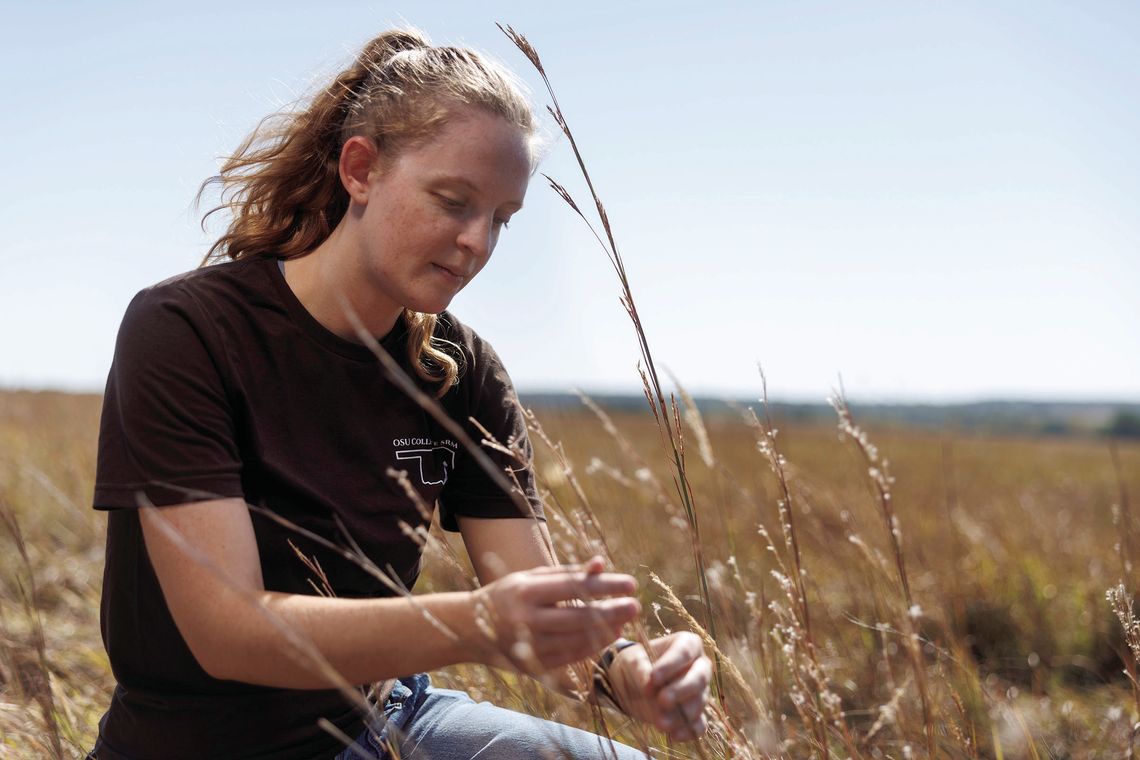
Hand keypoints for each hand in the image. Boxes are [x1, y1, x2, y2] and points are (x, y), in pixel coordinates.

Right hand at [472, 556, 639, 673]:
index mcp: (526, 591)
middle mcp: (526, 619)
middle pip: (579, 617)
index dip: (605, 586)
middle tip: (635, 607)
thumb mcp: (532, 577)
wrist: (470, 629)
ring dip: (605, 632)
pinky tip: (607, 636)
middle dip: (611, 612)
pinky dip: (591, 647)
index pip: (574, 587)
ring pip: (577, 641)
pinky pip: (569, 657)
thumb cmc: (508, 595)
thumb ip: (567, 572)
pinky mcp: (532, 664)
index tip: (631, 584)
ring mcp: (529, 645)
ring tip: (624, 621)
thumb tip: (601, 563)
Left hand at [606, 632, 711, 741]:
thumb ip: (641, 669)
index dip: (671, 665)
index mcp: (686, 644)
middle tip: (662, 700)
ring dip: (682, 715)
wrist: (629, 683)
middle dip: (681, 691)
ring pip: (699, 702)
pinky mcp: (695, 714)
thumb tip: (649, 683)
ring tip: (660, 723)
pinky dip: (689, 731)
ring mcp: (700, 691)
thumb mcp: (632, 661)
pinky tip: (674, 736)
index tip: (653, 678)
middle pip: (699, 678)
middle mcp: (699, 666)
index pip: (685, 652)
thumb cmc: (633, 663)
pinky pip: (699, 724)